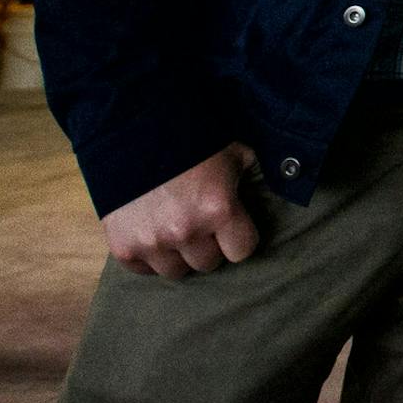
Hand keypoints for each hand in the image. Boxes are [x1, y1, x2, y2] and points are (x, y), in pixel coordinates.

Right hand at [102, 142, 258, 278]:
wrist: (132, 130)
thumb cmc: (192, 139)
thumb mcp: (235, 153)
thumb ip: (254, 178)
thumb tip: (280, 186)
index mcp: (219, 209)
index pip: (242, 250)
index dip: (239, 236)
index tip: (232, 225)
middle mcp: (186, 231)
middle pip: (208, 263)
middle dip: (209, 245)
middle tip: (201, 223)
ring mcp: (151, 242)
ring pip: (176, 272)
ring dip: (179, 254)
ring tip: (176, 229)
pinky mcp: (122, 247)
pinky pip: (144, 270)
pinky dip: (149, 257)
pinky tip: (152, 233)